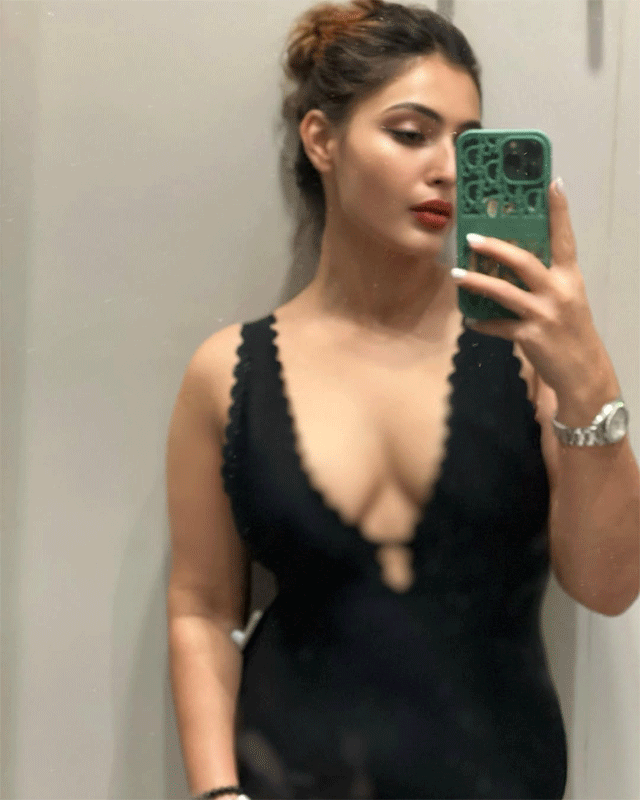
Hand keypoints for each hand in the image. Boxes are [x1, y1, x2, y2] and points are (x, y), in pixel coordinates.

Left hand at [451, 179, 617, 411]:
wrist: (583, 373)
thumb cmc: (572, 333)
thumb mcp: (568, 301)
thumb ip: (546, 281)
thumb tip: (513, 264)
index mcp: (570, 278)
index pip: (565, 238)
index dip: (559, 210)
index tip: (553, 182)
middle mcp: (558, 292)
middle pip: (524, 261)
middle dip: (496, 247)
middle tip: (472, 237)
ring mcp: (544, 314)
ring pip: (503, 291)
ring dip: (477, 282)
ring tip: (457, 275)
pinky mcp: (530, 336)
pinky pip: (498, 326)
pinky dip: (482, 324)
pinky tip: (471, 321)